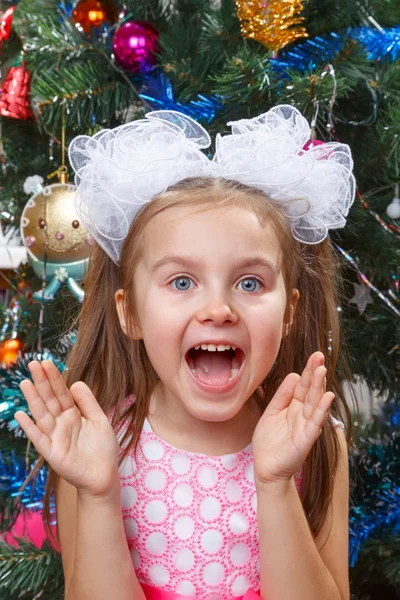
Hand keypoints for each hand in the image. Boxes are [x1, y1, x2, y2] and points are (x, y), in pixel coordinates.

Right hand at [14, 360, 119, 498]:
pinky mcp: (52, 453)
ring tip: (25, 383)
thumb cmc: (102, 448)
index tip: (46, 362)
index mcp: (73, 414)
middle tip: (33, 364)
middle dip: (42, 382)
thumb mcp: (99, 420)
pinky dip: (29, 427)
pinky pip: (39, 438)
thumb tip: (75, 382)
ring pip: (42, 414)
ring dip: (33, 400)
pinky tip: (20, 415)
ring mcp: (55, 437)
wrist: (104, 475)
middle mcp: (61, 423)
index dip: (54, 378)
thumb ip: (88, 402)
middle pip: (49, 400)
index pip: (61, 392)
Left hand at [252, 351, 333, 488]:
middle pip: (310, 391)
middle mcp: (303, 414)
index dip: (308, 371)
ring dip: (319, 387)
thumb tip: (294, 375)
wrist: (266, 468)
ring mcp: (306, 426)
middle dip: (315, 373)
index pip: (303, 386)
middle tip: (319, 356)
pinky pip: (315, 422)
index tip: (315, 355)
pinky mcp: (306, 439)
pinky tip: (327, 397)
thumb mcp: (271, 412)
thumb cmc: (269, 441)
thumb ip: (282, 396)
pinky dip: (322, 410)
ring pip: (314, 403)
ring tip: (322, 371)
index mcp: (294, 407)